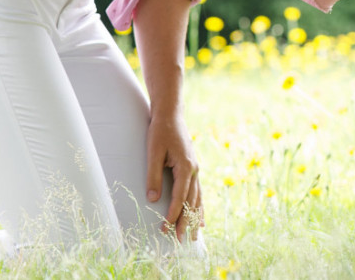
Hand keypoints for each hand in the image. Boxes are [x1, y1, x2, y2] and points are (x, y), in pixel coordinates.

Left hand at [146, 112, 202, 241]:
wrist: (170, 114)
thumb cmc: (160, 131)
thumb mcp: (153, 152)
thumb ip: (153, 175)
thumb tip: (153, 199)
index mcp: (186, 166)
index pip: (179, 196)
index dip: (173, 214)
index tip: (167, 228)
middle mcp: (194, 169)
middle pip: (191, 201)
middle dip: (187, 221)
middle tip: (182, 240)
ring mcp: (195, 169)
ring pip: (198, 198)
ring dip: (195, 217)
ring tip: (195, 235)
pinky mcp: (192, 168)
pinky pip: (198, 191)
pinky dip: (199, 206)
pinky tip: (201, 217)